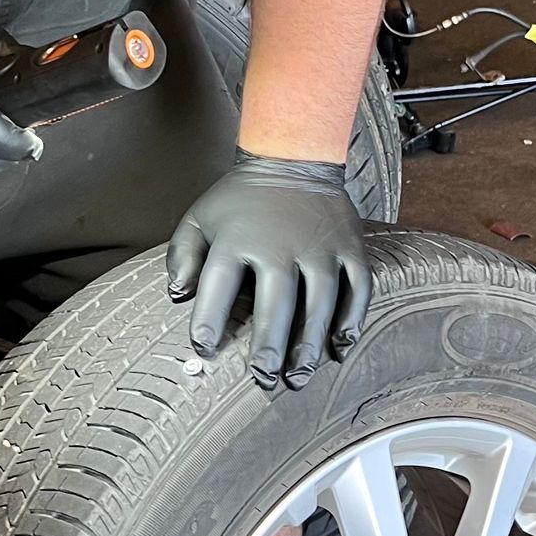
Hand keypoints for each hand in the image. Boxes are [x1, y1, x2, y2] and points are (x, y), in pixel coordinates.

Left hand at [167, 151, 370, 390]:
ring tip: (298, 376)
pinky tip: (340, 347)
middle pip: (275, 306)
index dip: (209, 322)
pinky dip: (351, 320)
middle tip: (263, 378)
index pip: (218, 288)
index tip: (205, 349)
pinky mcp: (350, 247)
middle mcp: (280, 245)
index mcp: (237, 239)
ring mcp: (320, 247)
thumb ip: (183, 255)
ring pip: (319, 305)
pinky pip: (357, 289)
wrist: (293, 157)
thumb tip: (177, 295)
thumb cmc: (240, 198)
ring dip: (310, 345)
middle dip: (268, 348)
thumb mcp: (200, 217)